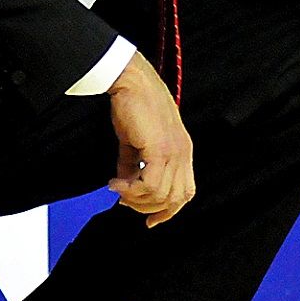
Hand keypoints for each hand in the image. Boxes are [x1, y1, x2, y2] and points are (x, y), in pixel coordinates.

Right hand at [105, 52, 194, 227]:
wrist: (130, 80)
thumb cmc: (133, 104)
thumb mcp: (134, 141)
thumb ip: (132, 164)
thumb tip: (124, 184)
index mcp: (182, 150)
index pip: (185, 192)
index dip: (168, 210)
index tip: (149, 220)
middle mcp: (183, 152)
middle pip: (175, 199)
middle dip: (147, 207)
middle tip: (123, 200)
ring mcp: (175, 150)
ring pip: (162, 194)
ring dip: (136, 198)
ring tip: (116, 188)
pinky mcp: (161, 148)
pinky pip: (151, 184)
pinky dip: (131, 189)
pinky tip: (115, 182)